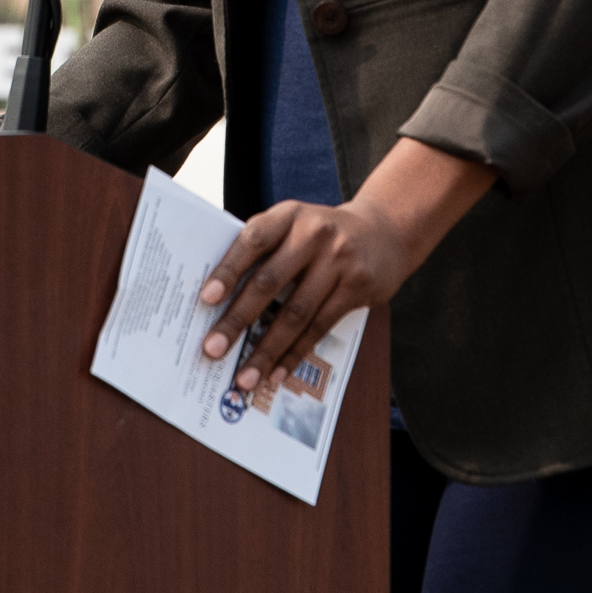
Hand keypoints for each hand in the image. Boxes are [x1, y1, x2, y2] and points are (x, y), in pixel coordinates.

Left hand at [196, 136, 492, 392]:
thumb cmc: (322, 234)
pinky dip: (296, 352)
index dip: (228, 269)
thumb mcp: (294, 225)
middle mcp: (313, 234)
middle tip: (212, 349)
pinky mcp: (357, 287)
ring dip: (266, 349)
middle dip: (238, 320)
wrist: (385, 231)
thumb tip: (217, 302)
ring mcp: (339, 261)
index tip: (206, 299)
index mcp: (289, 215)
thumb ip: (264, 251)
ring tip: (245, 376)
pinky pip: (320, 326)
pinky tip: (277, 372)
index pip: (253, 240)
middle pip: (269, 282)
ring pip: (295, 313)